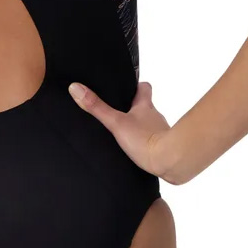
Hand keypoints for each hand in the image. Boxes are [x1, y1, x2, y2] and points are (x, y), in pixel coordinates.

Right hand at [68, 80, 190, 184]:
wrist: (170, 161)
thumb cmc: (146, 140)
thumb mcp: (116, 122)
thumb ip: (97, 107)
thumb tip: (76, 88)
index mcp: (145, 106)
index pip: (144, 87)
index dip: (137, 85)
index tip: (129, 86)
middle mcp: (155, 117)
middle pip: (147, 107)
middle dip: (135, 108)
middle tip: (121, 112)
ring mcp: (161, 132)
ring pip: (150, 125)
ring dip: (140, 128)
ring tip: (126, 134)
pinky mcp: (164, 149)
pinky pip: (154, 143)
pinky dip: (146, 144)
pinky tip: (137, 152)